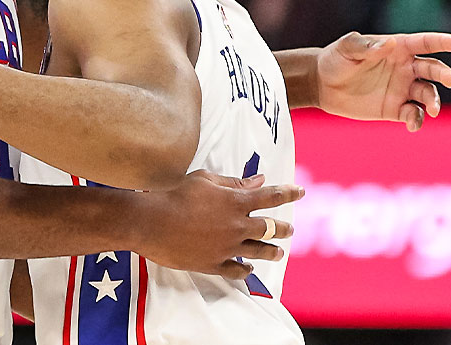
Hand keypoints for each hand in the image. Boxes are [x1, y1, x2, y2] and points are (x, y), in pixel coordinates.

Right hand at [132, 171, 301, 279]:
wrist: (151, 222)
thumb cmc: (174, 194)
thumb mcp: (205, 179)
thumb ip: (234, 182)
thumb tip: (258, 180)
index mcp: (236, 202)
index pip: (271, 196)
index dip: (288, 193)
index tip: (300, 191)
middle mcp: (236, 226)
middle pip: (270, 228)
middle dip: (283, 228)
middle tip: (290, 228)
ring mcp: (226, 248)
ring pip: (259, 252)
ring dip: (272, 251)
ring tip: (279, 252)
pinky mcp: (213, 264)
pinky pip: (236, 271)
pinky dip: (245, 270)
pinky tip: (248, 269)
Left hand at [314, 31, 450, 130]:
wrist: (322, 85)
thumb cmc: (336, 59)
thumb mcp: (347, 48)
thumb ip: (367, 46)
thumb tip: (389, 43)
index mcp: (397, 48)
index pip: (425, 43)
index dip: (442, 42)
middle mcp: (405, 68)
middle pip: (433, 70)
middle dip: (444, 74)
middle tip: (449, 79)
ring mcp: (402, 89)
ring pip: (427, 93)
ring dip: (433, 100)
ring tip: (431, 109)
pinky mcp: (395, 108)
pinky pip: (413, 114)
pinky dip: (417, 119)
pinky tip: (413, 125)